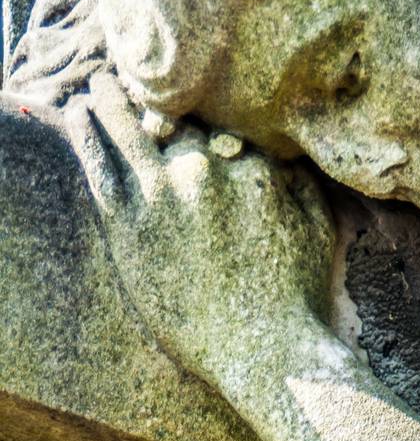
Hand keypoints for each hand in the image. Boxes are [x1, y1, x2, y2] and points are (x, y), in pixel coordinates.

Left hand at [66, 72, 335, 387]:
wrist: (267, 354)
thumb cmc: (297, 299)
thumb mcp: (318, 230)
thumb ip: (302, 184)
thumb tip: (288, 156)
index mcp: (251, 167)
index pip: (219, 119)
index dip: (204, 111)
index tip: (192, 104)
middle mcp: (205, 170)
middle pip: (174, 117)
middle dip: (161, 104)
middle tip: (141, 86)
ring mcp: (162, 194)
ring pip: (127, 126)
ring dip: (110, 100)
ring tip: (99, 86)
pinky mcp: (129, 223)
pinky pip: (99, 164)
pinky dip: (86, 134)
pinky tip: (80, 114)